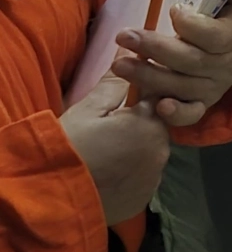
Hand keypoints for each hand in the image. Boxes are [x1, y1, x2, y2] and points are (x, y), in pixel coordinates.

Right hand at [59, 75, 169, 223]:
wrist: (49, 202)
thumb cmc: (68, 148)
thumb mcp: (88, 110)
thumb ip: (114, 82)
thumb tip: (130, 48)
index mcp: (151, 124)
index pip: (157, 97)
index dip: (140, 93)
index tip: (122, 96)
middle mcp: (162, 151)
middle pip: (155, 127)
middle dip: (138, 123)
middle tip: (108, 127)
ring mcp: (154, 179)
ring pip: (150, 153)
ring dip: (135, 149)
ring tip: (106, 150)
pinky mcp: (143, 200)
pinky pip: (142, 178)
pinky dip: (130, 173)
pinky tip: (109, 171)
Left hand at [111, 0, 231, 127]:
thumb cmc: (225, 20)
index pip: (215, 36)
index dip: (193, 26)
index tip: (173, 10)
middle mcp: (226, 66)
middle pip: (191, 61)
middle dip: (156, 48)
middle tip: (125, 35)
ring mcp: (213, 88)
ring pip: (181, 86)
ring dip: (148, 76)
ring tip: (118, 63)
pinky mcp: (201, 104)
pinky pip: (191, 114)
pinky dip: (175, 113)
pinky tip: (156, 105)